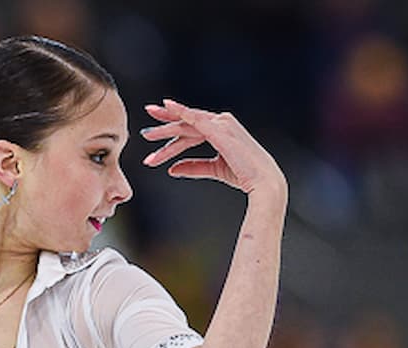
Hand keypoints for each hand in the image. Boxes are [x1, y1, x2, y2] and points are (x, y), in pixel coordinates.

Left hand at [140, 99, 286, 196]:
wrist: (262, 181)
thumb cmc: (243, 174)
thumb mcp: (214, 169)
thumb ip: (193, 166)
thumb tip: (172, 169)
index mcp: (221, 129)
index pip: (192, 125)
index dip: (172, 125)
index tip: (154, 127)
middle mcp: (221, 122)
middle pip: (187, 122)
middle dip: (165, 122)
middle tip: (146, 123)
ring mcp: (222, 124)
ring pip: (187, 124)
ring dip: (165, 129)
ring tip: (146, 136)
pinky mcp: (220, 130)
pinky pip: (197, 119)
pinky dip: (183, 112)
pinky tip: (169, 107)